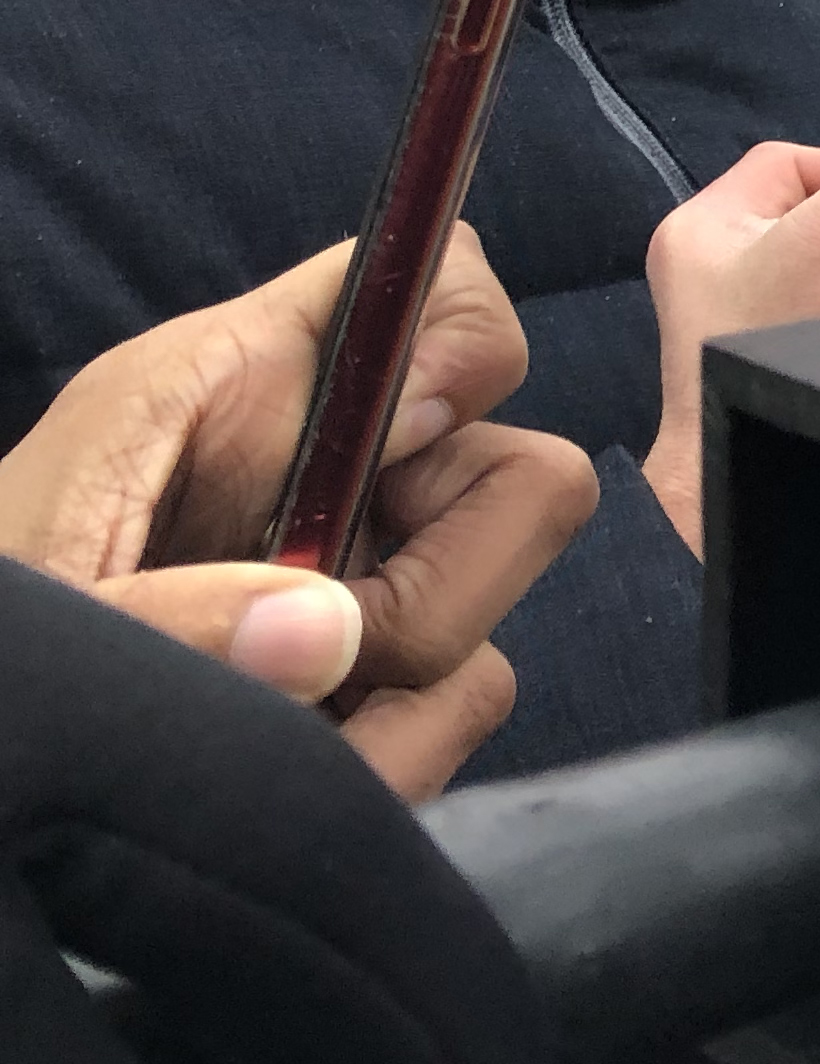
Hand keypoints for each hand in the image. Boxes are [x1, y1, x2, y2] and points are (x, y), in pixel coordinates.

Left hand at [0, 228, 598, 799]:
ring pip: (488, 630)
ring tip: (260, 754)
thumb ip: (159, 614)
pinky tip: (279, 780)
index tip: (395, 448)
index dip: (461, 346)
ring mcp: (359, 585)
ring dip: (399, 713)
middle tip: (320, 657)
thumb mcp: (33, 607)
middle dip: (446, 589)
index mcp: (239, 394)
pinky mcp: (362, 688)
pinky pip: (450, 718)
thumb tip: (331, 631)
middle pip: (526, 478)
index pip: (434, 283)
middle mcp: (331, 478)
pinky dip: (388, 767)